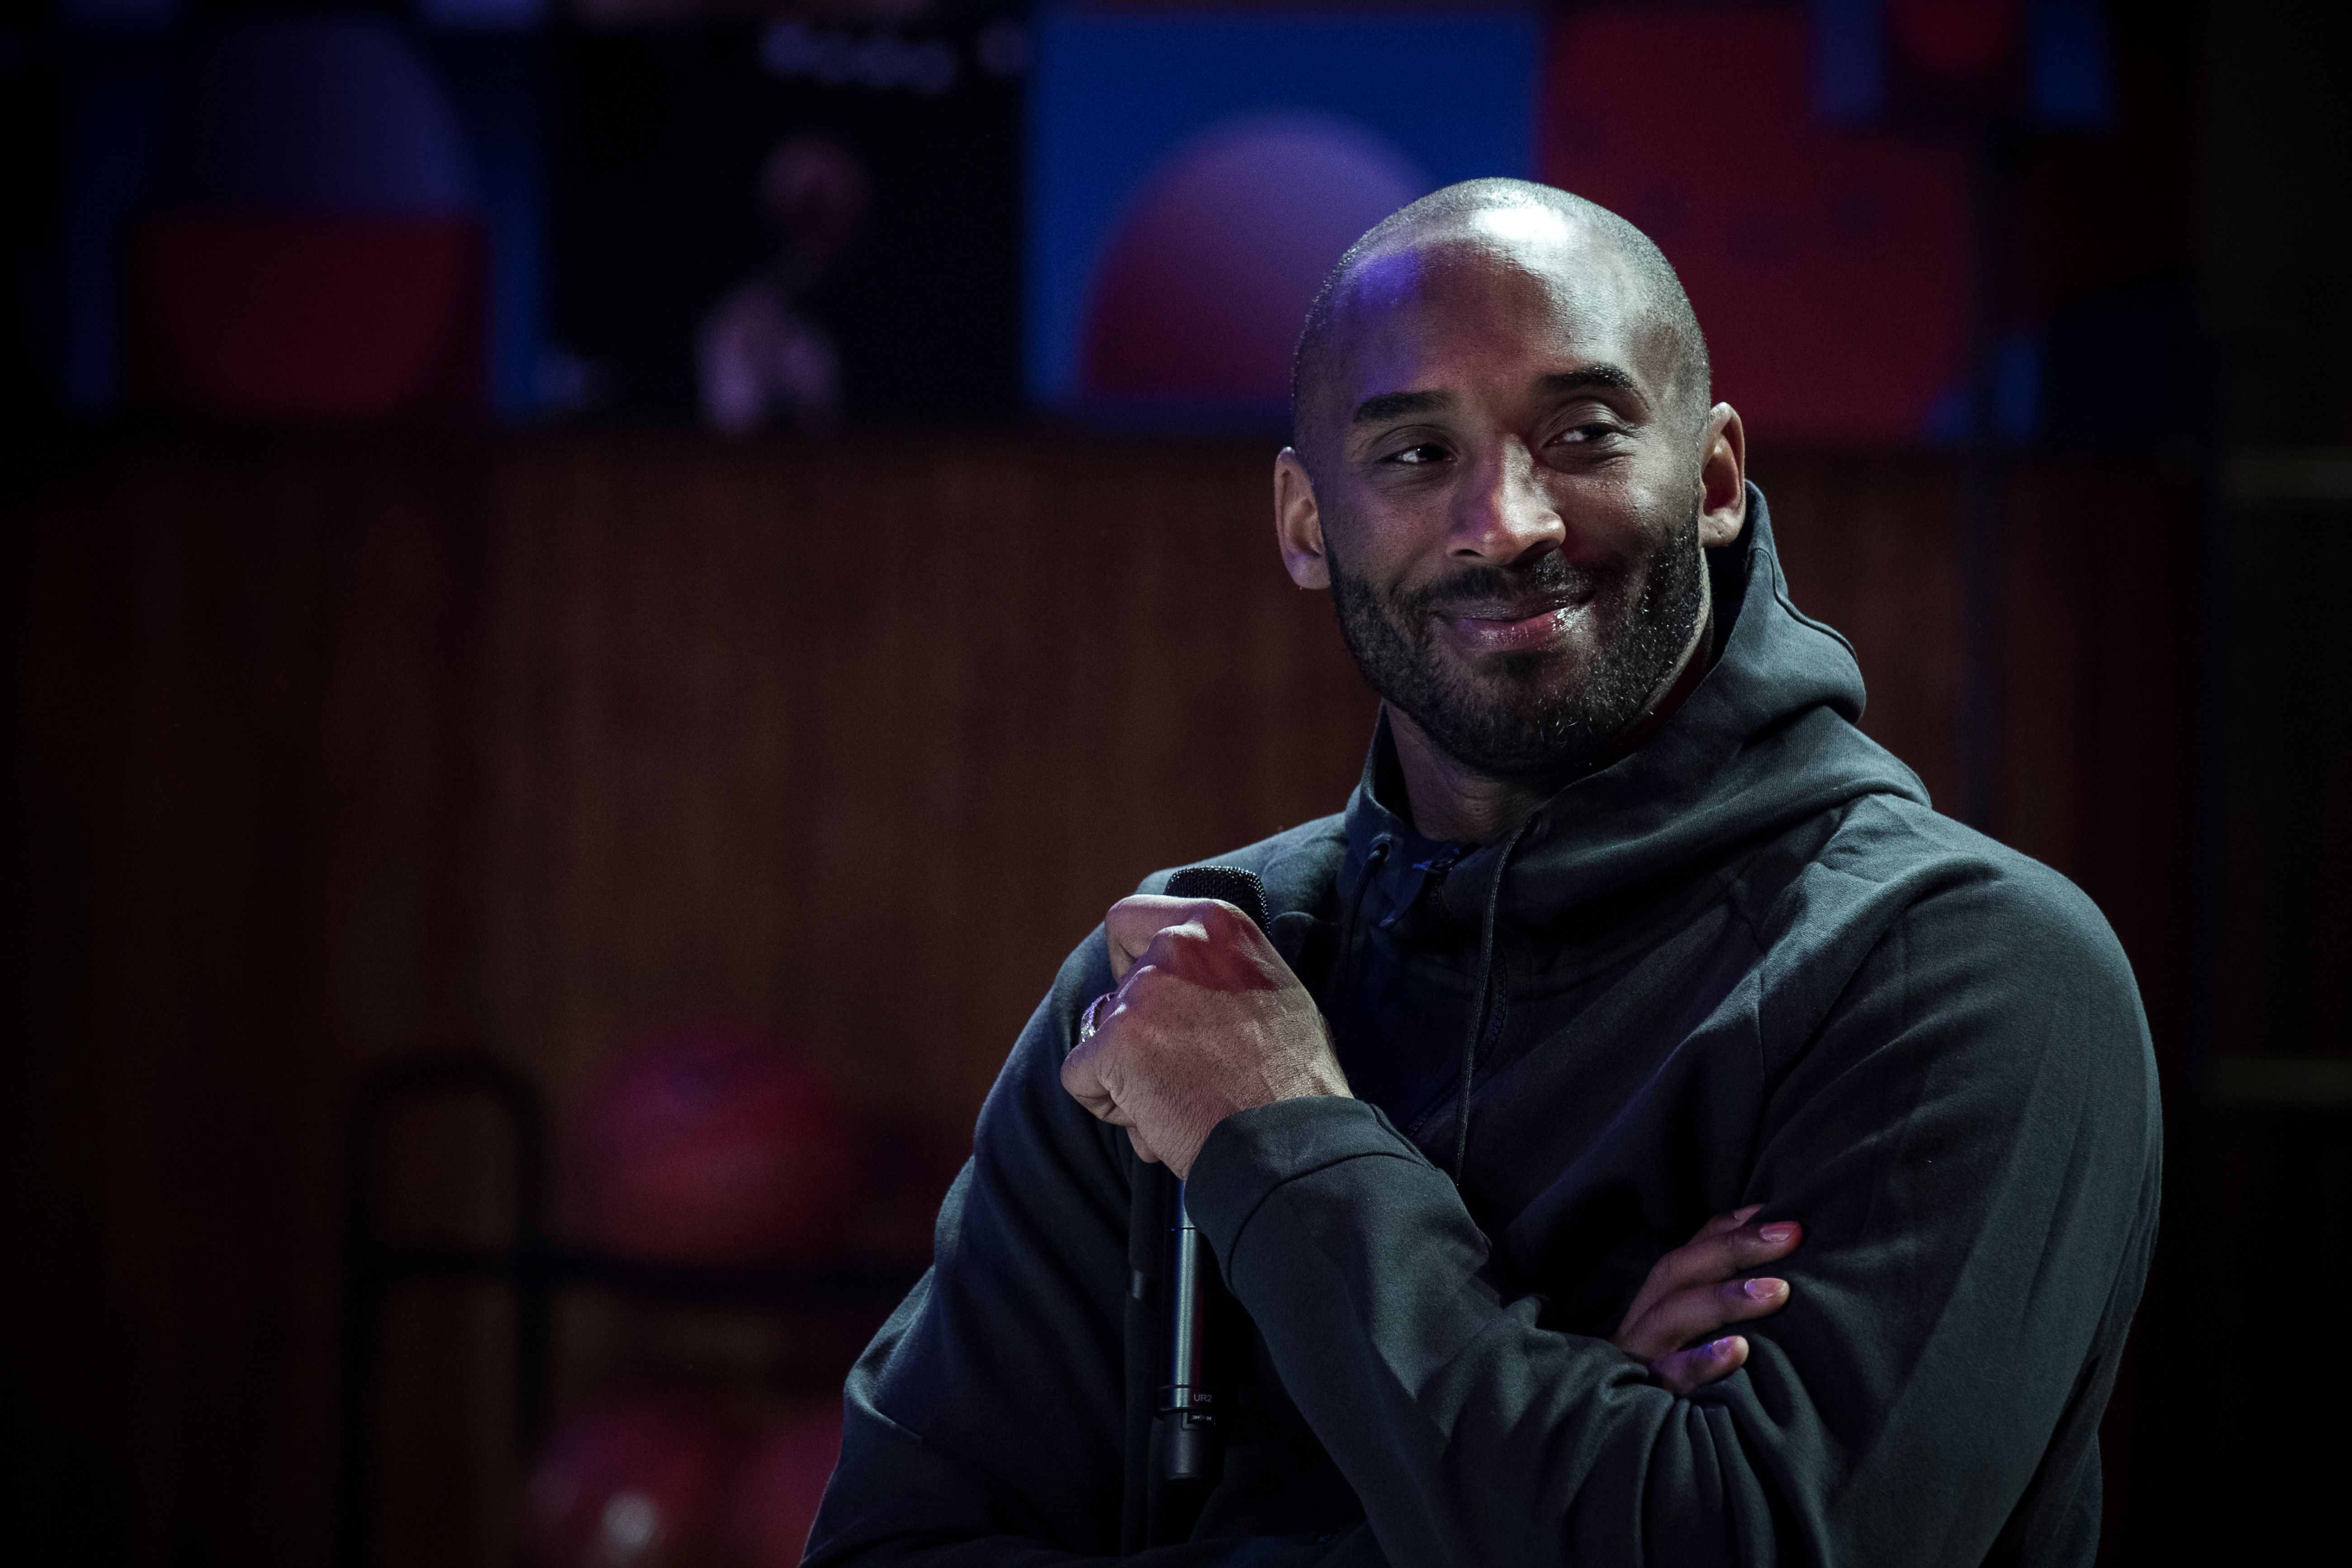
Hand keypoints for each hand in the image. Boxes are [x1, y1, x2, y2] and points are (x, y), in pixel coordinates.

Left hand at [1059, 895, 1348, 1178]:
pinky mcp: (1115, 1043)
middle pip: (1117, 989)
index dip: (1129, 962)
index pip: (1130, 918)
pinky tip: (1158, 1121)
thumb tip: (1187, 978)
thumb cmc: (1292, 1081)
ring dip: (1129, 1075)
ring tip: (1182, 1103)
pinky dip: (1108, 1104)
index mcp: (1216, 925)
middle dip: (1138, 1036)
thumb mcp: (1271, 993)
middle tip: (1186, 1073)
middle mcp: (1175, 945)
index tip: (1151, 998)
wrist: (1290, 1142)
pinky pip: (1080, 1076)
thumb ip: (1220, 970)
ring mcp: (1142, 993)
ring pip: (1101, 1036)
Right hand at [1612, 1206, 1802, 1393]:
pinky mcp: (1642, 1399)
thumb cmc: (1676, 1382)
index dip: (1733, 1228)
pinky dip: (1701, 1362)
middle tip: (1791, 1235)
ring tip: (1777, 1291)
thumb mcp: (1694, 1338)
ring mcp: (1638, 1359)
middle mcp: (1642, 1323)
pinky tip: (1737, 1352)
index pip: (1690, 1251)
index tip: (1785, 1214)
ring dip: (1723, 1298)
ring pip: (1670, 1316)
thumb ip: (1722, 1302)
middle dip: (1734, 1248)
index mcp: (1655, 1302)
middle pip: (1677, 1272)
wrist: (1609, 1447)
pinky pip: (1668, 1378)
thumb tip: (1780, 1257)